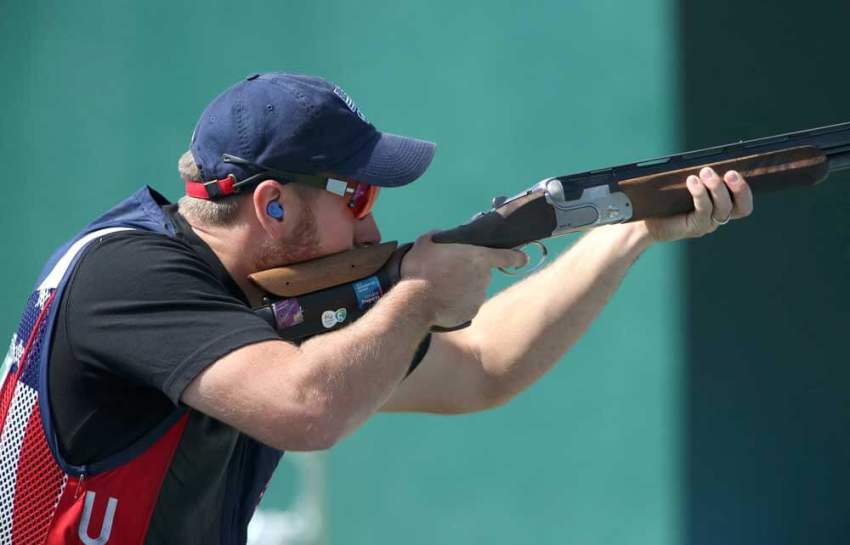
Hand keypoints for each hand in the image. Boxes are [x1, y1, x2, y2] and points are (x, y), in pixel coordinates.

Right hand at [400, 233, 526, 326]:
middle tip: (449, 272)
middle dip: (470, 272)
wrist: (416, 302)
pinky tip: (442, 301)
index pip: (508, 256)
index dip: (516, 256)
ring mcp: (479, 297)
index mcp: (479, 257)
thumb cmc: (422, 269)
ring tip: (441, 288)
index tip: (522, 258)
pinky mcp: (471, 313)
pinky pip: (466, 305)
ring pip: (474, 290)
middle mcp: (485, 278)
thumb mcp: (426, 242)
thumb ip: (440, 236)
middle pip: (482, 273)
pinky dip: (457, 303)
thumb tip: (442, 236)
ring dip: (462, 288)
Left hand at [644, 167, 753, 241]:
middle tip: (730, 172)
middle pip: (740, 207)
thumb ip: (702, 174)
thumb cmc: (667, 197)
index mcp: (722, 205)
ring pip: (723, 208)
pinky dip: (700, 193)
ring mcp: (707, 224)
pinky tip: (692, 180)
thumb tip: (711, 158)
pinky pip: (703, 211)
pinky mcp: (694, 228)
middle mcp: (718, 217)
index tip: (741, 170)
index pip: (743, 203)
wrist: (644, 219)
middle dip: (739, 188)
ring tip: (705, 171)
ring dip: (716, 187)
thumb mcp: (687, 182)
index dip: (746, 189)